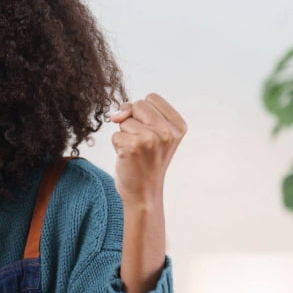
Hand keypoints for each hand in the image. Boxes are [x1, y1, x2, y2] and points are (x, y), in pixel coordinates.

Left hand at [110, 93, 184, 292]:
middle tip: (141, 144)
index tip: (151, 132)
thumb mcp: (153, 133)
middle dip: (132, 121)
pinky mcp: (132, 147)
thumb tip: (115, 114)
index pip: (151, 98)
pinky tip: (128, 159)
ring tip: (136, 152)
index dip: (143, 113)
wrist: (144, 194)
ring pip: (124, 120)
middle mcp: (167, 132)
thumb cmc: (146, 162)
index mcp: (178, 126)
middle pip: (137, 105)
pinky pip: (115, 135)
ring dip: (124, 135)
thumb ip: (137, 113)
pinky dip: (117, 146)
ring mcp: (150, 139)